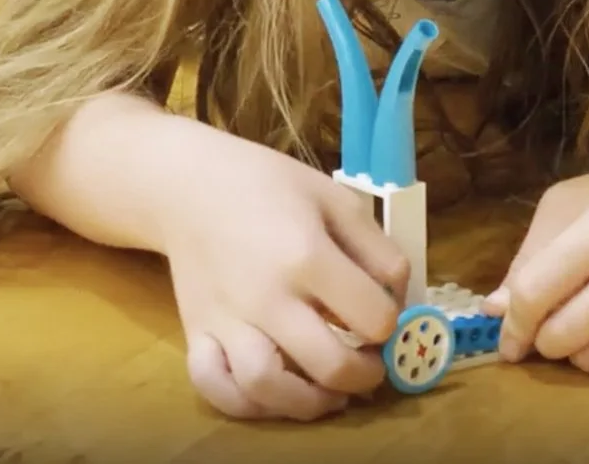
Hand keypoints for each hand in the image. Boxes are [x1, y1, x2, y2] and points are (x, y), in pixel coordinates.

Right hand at [157, 133, 411, 420]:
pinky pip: (214, 387)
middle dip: (365, 376)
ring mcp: (227, 320)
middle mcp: (267, 297)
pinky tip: (274, 394)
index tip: (386, 317)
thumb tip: (399, 297)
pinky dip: (245, 404)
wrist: (189, 185)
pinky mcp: (196, 333)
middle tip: (370, 363)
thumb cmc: (267, 185)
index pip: (373, 317)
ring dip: (309, 404)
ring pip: (267, 389)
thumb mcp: (335, 198)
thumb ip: (377, 249)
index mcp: (307, 256)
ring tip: (329, 393)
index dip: (392, 324)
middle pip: (328, 365)